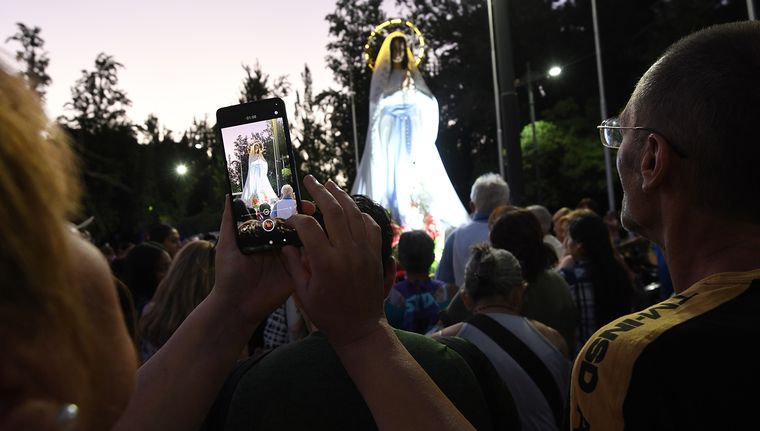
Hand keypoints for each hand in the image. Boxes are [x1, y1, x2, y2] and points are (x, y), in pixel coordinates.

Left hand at [213, 196, 311, 325]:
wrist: (236, 306)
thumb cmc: (228, 275)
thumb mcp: (226, 244)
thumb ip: (230, 220)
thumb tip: (228, 192)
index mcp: (264, 236)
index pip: (279, 215)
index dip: (287, 204)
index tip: (294, 195)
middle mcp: (278, 244)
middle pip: (295, 225)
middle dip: (304, 214)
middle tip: (310, 207)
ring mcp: (289, 259)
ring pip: (305, 240)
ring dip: (312, 230)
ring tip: (317, 221)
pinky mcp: (296, 273)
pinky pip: (308, 259)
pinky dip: (315, 250)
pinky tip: (319, 241)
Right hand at [283, 176, 385, 346]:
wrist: (360, 328)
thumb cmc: (327, 315)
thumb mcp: (302, 293)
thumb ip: (293, 265)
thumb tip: (286, 242)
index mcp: (326, 263)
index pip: (308, 227)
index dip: (296, 217)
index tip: (289, 216)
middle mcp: (347, 253)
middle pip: (334, 212)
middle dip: (320, 192)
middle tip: (310, 180)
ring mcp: (364, 252)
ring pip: (354, 214)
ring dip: (341, 197)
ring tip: (329, 185)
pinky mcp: (375, 255)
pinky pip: (370, 226)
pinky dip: (360, 214)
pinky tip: (351, 208)